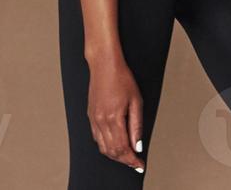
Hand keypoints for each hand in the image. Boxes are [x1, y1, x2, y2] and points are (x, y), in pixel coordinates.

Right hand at [86, 54, 144, 172]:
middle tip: (136, 164)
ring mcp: (93, 120)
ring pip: (103, 148)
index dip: (132, 160)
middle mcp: (101, 122)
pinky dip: (106, 147)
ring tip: (127, 158)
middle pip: (112, 151)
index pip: (123, 148)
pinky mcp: (90, 117)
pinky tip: (115, 146)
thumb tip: (138, 145)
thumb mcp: (136, 101)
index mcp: (113, 119)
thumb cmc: (122, 79)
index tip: (140, 165)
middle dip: (125, 161)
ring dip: (115, 156)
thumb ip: (137, 125)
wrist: (104, 66)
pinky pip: (97, 139)